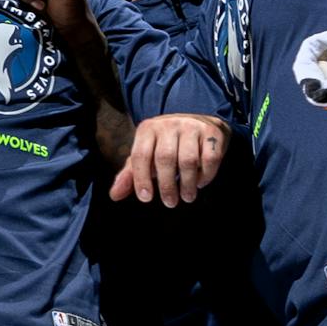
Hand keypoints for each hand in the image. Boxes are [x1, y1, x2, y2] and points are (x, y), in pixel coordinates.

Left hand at [112, 114, 230, 206]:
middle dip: (167, 185)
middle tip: (170, 202)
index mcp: (148, 129)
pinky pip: (210, 158)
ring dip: (187, 183)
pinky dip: (206, 175)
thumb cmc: (167, 145)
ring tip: (187, 197)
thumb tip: (114, 195)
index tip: (145, 198)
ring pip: (188, 160)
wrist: (198, 123)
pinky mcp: (212, 132)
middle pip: (165, 158)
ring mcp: (192, 126)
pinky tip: (201, 182)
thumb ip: (131, 174)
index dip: (141, 178)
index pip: (141, 154)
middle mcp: (169, 124)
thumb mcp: (146, 155)